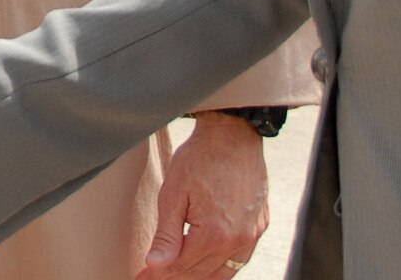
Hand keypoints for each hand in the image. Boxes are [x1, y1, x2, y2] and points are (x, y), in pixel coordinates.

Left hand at [135, 112, 268, 278]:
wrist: (232, 135)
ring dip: (200, 277)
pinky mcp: (260, 225)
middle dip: (175, 277)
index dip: (158, 274)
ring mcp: (252, 235)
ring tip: (177, 275)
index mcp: (214, 235)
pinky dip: (222, 266)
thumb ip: (166, 235)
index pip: (180, 266)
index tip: (141, 277)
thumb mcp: (173, 194)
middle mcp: (238, 241)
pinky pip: (240, 259)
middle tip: (154, 277)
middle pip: (201, 273)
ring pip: (224, 272)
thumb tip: (155, 266)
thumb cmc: (199, 159)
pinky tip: (207, 265)